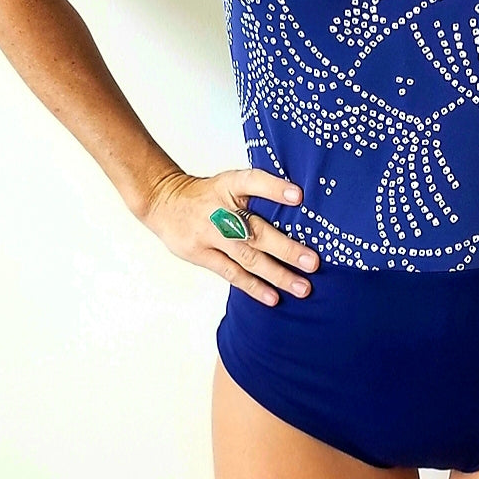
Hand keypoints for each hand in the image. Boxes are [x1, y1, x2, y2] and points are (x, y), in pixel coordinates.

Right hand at [140, 168, 319, 304]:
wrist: (164, 202)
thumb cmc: (208, 194)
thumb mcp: (230, 182)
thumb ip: (260, 191)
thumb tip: (301, 203)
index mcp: (230, 184)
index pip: (252, 181)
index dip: (274, 188)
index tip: (298, 196)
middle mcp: (220, 210)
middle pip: (256, 230)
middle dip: (286, 248)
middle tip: (313, 262)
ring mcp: (210, 235)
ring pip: (247, 257)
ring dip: (277, 274)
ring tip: (302, 287)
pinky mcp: (201, 255)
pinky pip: (231, 273)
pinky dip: (253, 286)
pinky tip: (273, 296)